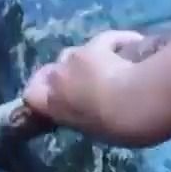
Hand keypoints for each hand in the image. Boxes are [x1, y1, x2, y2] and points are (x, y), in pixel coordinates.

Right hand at [21, 29, 153, 144]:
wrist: (138, 100)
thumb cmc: (117, 126)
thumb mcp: (94, 130)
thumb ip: (83, 118)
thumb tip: (88, 112)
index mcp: (54, 104)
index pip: (31, 95)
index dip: (39, 94)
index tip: (53, 100)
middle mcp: (59, 75)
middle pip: (52, 70)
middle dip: (65, 75)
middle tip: (85, 86)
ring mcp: (79, 55)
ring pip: (76, 53)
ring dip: (87, 59)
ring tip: (109, 67)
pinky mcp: (101, 41)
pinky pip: (106, 40)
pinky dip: (118, 43)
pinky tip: (135, 43)